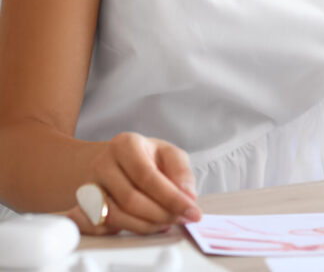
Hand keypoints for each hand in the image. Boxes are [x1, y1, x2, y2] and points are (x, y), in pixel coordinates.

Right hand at [67, 132, 201, 234]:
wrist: (112, 162)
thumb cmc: (145, 157)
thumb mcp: (168, 154)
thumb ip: (181, 172)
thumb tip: (188, 196)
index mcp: (125, 144)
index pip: (147, 176)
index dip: (171, 198)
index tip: (192, 211)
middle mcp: (102, 164)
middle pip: (131, 199)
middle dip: (160, 214)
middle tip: (180, 219)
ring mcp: (88, 187)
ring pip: (116, 217)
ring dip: (146, 225)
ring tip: (165, 222)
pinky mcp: (81, 207)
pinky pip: (102, 228)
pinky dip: (126, 230)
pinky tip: (145, 224)